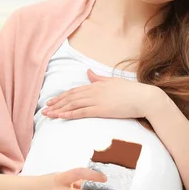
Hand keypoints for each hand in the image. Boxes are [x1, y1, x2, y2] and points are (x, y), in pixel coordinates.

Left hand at [42, 69, 159, 119]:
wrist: (143, 97)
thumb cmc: (131, 91)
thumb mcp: (112, 81)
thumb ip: (99, 78)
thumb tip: (88, 73)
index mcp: (96, 85)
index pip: (75, 91)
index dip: (62, 96)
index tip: (53, 100)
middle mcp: (94, 91)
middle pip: (71, 97)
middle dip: (57, 102)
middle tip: (45, 108)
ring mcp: (97, 101)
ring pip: (73, 104)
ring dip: (59, 109)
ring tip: (48, 114)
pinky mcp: (101, 110)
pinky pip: (81, 112)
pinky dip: (69, 114)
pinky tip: (61, 116)